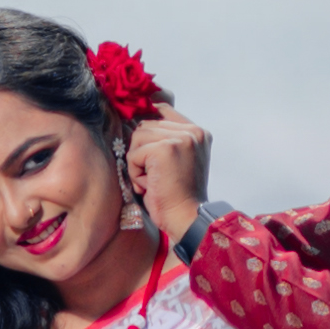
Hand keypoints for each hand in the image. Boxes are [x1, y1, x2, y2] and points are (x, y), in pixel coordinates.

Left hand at [129, 111, 210, 242]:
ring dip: (138, 162)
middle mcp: (193, 131)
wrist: (187, 218)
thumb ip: (165, 139)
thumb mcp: (177, 161)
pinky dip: (135, 173)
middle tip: (153, 176)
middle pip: (146, 124)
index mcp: (198, 133)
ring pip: (137, 136)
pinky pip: (134, 154)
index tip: (144, 148)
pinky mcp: (164, 149)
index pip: (162, 110)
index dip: (147, 125)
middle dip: (142, 151)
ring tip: (152, 181)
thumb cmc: (177, 195)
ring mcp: (180, 138)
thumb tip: (131, 121)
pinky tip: (150, 186)